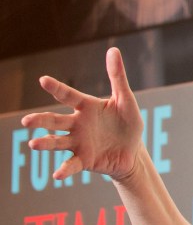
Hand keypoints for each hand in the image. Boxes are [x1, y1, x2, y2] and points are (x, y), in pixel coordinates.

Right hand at [20, 47, 143, 182]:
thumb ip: (117, 77)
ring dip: (45, 143)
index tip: (43, 80)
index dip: (56, 88)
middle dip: (40, 120)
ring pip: (57, 142)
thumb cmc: (127, 123)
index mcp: (86, 107)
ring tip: (33, 144)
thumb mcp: (126, 100)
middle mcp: (77, 125)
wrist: (133, 152)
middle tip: (26, 121)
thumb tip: (113, 50)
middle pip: (55, 121)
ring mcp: (78, 143)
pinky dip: (64, 169)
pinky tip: (57, 175)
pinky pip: (71, 165)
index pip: (68, 95)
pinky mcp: (84, 160)